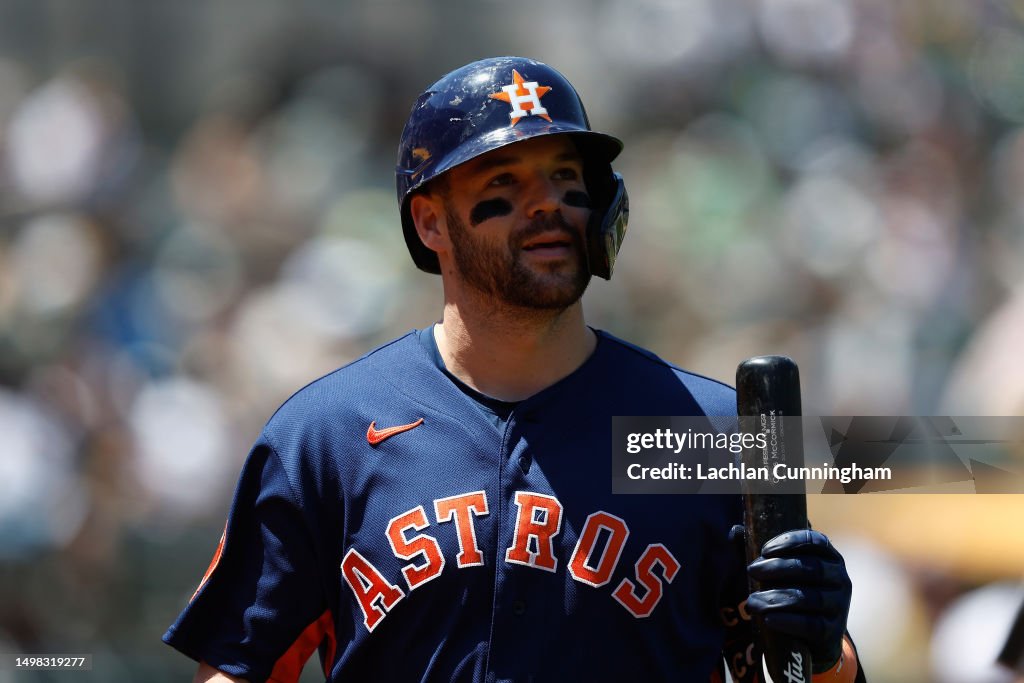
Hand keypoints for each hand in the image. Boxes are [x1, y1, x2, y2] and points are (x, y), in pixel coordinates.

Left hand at [744, 529, 851, 673]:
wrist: (811, 635)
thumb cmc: (792, 590)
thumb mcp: (779, 570)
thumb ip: (759, 551)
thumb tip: (735, 531)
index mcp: (828, 557)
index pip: (815, 541)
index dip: (790, 542)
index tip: (764, 549)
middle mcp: (840, 578)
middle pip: (811, 568)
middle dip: (778, 568)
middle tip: (751, 570)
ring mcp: (840, 605)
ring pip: (810, 598)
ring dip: (776, 598)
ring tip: (751, 602)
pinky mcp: (833, 630)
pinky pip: (812, 625)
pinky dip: (789, 621)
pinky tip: (768, 619)